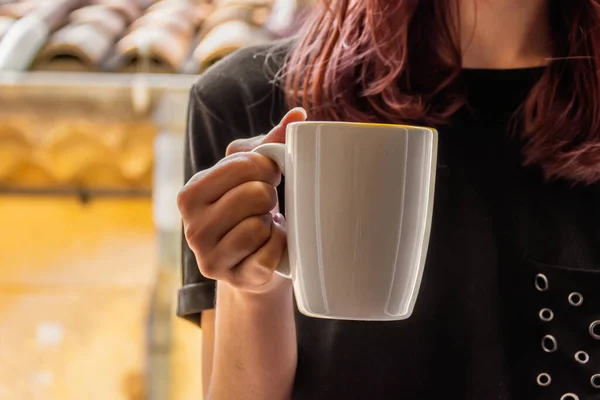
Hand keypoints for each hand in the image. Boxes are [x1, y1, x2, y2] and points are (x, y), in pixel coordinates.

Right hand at [178, 108, 306, 292]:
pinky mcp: (233, 280)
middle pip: (255, 195)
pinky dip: (279, 248)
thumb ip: (272, 142)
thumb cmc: (252, 210)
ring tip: (264, 227)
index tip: (268, 175)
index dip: (266, 167)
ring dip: (272, 224)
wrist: (254, 263)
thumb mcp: (253, 173)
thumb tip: (299, 115)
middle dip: (269, 197)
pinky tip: (268, 249)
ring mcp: (209, 258)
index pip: (243, 164)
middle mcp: (191, 228)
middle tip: (265, 205)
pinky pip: (270, 255)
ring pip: (260, 226)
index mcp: (190, 194)